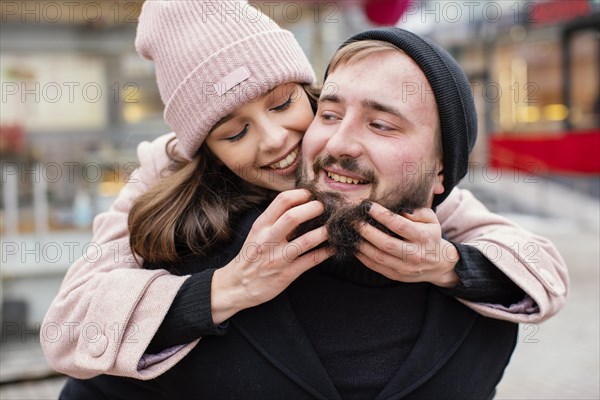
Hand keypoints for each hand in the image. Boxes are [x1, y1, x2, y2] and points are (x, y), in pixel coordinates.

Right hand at [211, 189, 331, 323]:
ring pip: (307, 240)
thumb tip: (299, 203)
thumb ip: (275, 219)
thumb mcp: (257, 233)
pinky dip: (326, 252)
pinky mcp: (287, 274)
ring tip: (334, 226)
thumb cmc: (251, 256)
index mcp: (261, 226)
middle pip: (294, 217)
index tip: (312, 194)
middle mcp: (268, 239)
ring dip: (324, 232)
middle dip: (314, 208)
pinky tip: (333, 247)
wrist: (237, 285)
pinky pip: (311, 260)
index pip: (282, 201)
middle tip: (325, 207)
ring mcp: (278, 258)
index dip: (301, 194)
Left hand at [355, 202, 459, 287]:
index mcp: (424, 237)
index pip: (400, 225)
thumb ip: (418, 211)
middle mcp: (415, 254)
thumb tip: (401, 209)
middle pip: (386, 243)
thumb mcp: (432, 220)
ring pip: (379, 257)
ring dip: (362, 244)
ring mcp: (405, 268)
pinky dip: (362, 257)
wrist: (439, 264)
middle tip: (354, 220)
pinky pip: (375, 266)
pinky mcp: (396, 275)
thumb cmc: (431, 236)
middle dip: (367, 231)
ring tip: (351, 233)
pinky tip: (355, 246)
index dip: (382, 215)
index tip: (368, 206)